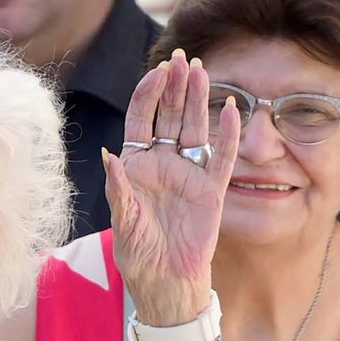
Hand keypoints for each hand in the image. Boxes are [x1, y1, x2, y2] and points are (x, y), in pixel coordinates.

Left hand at [103, 50, 241, 324]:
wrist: (166, 283)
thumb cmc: (138, 255)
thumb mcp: (123, 223)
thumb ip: (118, 189)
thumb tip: (108, 155)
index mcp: (136, 166)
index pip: (142, 120)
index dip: (148, 95)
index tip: (156, 72)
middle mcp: (163, 164)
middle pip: (170, 116)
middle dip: (174, 87)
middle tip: (182, 57)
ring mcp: (189, 175)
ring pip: (195, 129)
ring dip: (199, 100)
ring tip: (201, 70)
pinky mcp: (212, 191)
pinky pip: (221, 158)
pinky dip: (227, 136)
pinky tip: (231, 110)